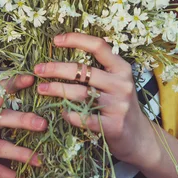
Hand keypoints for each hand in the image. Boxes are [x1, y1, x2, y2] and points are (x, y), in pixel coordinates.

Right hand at [0, 73, 46, 177]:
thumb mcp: (7, 135)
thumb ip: (20, 124)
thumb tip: (50, 115)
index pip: (0, 92)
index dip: (14, 83)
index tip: (32, 79)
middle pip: (1, 117)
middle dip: (24, 120)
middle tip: (43, 124)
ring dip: (20, 153)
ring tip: (38, 160)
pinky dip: (5, 172)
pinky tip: (16, 177)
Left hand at [34, 33, 158, 167]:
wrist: (139, 138)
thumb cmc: (120, 104)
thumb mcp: (116, 81)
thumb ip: (99, 68)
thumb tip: (66, 51)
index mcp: (122, 68)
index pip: (98, 46)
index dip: (76, 40)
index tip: (55, 40)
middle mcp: (121, 84)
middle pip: (83, 70)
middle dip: (56, 68)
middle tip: (38, 69)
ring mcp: (118, 105)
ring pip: (80, 93)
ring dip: (56, 89)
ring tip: (41, 89)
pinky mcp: (113, 126)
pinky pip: (83, 117)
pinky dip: (68, 113)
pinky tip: (61, 111)